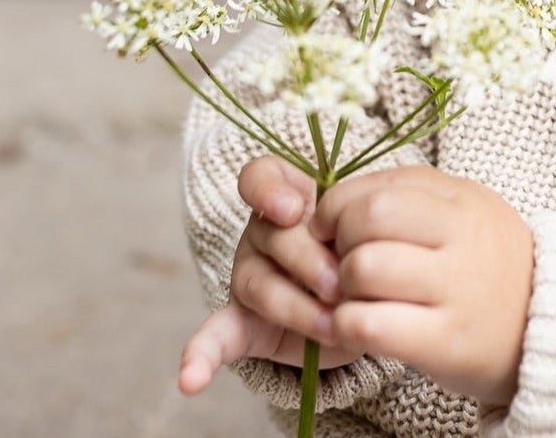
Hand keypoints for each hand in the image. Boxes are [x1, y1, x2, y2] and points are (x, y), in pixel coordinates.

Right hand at [178, 156, 365, 394]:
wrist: (357, 302)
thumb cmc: (360, 252)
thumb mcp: (365, 230)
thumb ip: (357, 226)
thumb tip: (362, 246)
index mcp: (290, 195)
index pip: (261, 176)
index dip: (270, 191)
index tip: (291, 210)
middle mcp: (262, 231)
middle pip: (273, 235)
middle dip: (310, 261)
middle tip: (340, 284)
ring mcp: (248, 275)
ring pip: (260, 285)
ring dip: (297, 308)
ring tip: (333, 324)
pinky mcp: (241, 323)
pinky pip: (215, 335)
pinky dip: (200, 357)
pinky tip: (191, 379)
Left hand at [312, 167, 533, 406]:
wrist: (545, 323)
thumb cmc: (486, 261)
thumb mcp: (461, 209)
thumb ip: (405, 197)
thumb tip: (332, 206)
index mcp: (459, 198)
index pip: (375, 188)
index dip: (336, 208)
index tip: (333, 229)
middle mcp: (461, 236)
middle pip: (366, 220)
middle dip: (339, 243)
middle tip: (346, 263)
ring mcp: (456, 289)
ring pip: (363, 269)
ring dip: (342, 287)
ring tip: (357, 297)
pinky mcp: (447, 342)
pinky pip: (370, 324)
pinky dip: (348, 325)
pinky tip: (360, 327)